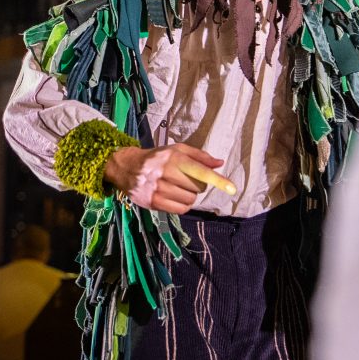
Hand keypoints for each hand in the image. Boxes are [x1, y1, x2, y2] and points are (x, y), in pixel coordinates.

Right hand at [103, 142, 235, 213]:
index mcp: (174, 158)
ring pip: (190, 199)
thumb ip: (199, 157)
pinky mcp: (152, 203)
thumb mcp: (177, 150)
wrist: (126, 167)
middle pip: (198, 188)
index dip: (218, 180)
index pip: (200, 171)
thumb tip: (219, 163)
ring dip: (190, 195)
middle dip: (198, 185)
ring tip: (178, 187)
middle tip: (186, 179)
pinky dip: (183, 204)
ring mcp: (158, 189)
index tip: (232, 189)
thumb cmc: (157, 158)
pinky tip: (175, 196)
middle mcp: (165, 173)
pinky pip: (180, 209)